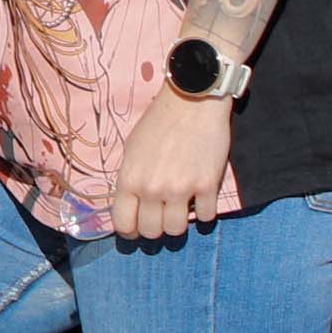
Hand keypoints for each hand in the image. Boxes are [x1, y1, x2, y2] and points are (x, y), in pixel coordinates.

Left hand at [109, 87, 234, 242]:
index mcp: (129, 179)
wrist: (192, 101)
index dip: (130, 231)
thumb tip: (132, 206)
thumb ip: (131, 179)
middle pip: (151, 232)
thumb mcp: (132, 150)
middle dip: (155, 228)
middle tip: (161, 217)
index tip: (136, 229)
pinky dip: (204, 212)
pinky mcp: (207, 185)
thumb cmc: (158, 121)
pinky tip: (201, 200)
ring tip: (180, 210)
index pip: (123, 224)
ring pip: (176, 231)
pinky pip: (205, 217)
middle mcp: (152, 188)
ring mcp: (181, 189)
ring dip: (178, 224)